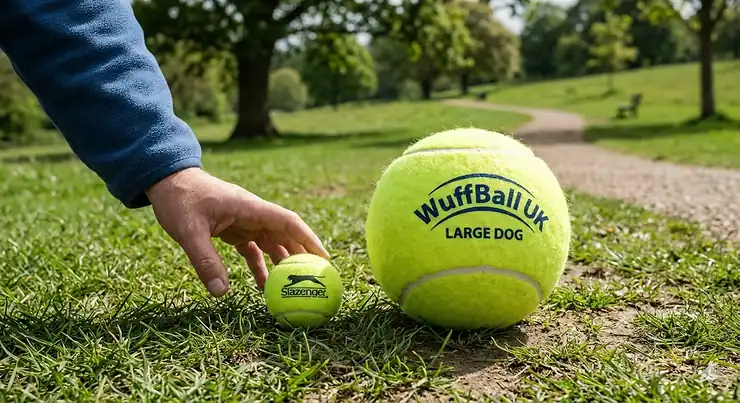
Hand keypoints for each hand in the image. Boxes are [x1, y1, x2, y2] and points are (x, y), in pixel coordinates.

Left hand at [145, 167, 329, 296]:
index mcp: (250, 207)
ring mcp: (244, 221)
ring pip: (271, 244)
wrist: (165, 181)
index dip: (308, 239)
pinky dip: (259, 267)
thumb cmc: (179, 199)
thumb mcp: (189, 230)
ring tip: (293, 289)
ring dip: (282, 264)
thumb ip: (205, 261)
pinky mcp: (233, 229)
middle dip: (303, 255)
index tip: (324, 259)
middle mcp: (252, 214)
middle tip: (317, 279)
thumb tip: (221, 293)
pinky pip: (253, 250)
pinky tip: (262, 287)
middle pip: (285, 235)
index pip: (287, 222)